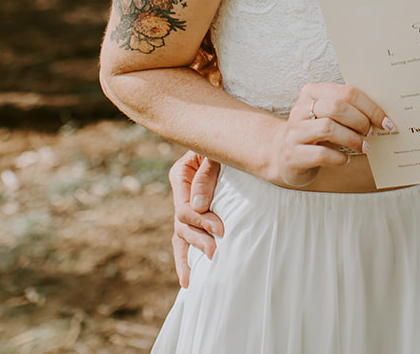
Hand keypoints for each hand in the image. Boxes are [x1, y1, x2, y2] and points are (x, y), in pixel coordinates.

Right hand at [170, 151, 222, 287]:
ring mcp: (187, 205)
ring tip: (203, 269)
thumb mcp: (215, 153)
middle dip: (199, 239)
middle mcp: (181, 192)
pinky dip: (185, 259)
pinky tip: (188, 279)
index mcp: (181, 175)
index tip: (221, 230)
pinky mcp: (196, 216)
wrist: (238, 140)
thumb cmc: (229, 144)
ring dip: (191, 253)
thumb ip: (206, 176)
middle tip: (217, 250)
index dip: (201, 221)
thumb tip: (198, 207)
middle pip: (182, 225)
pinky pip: (185, 239)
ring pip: (181, 236)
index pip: (184, 208)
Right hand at [270, 83, 395, 188]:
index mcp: (312, 92)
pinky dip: (340, 158)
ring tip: (364, 147)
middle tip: (371, 133)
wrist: (282, 155)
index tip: (386, 122)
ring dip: (353, 139)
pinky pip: (321, 154)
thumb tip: (383, 116)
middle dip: (360, 121)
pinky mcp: (292, 154)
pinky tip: (346, 159)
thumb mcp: (327, 116)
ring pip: (328, 128)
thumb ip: (348, 110)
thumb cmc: (315, 134)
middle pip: (337, 107)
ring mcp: (294, 132)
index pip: (346, 92)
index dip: (371, 107)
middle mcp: (300, 109)